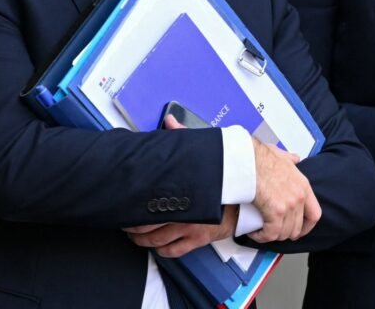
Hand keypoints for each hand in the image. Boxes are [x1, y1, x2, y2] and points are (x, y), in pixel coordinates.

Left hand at [123, 112, 238, 256]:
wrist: (250, 195)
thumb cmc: (227, 177)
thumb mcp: (205, 153)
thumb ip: (185, 137)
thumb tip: (170, 122)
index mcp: (181, 194)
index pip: (147, 205)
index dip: (131, 208)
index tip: (125, 206)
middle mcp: (183, 215)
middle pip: (146, 228)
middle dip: (132, 228)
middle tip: (125, 223)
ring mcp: (190, 230)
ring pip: (156, 242)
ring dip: (142, 241)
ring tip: (135, 236)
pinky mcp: (199, 240)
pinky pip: (174, 252)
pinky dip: (162, 251)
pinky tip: (157, 246)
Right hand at [248, 139, 321, 242]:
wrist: (249, 161)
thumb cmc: (262, 158)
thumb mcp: (283, 156)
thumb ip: (291, 160)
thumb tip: (294, 159)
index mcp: (303, 186)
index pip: (314, 215)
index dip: (306, 227)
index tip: (299, 230)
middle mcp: (299, 198)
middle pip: (297, 228)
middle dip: (284, 233)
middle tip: (274, 231)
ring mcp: (289, 206)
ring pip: (283, 233)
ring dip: (271, 235)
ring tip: (261, 231)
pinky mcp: (276, 213)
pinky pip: (271, 234)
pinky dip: (261, 236)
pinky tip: (254, 232)